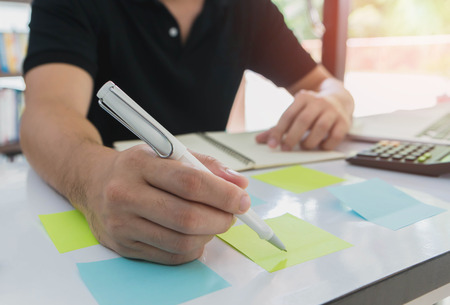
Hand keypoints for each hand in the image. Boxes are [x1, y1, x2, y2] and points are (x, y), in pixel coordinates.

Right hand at [82, 144, 249, 264]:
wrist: (92, 182)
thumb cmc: (136, 167)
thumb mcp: (168, 152)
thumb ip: (206, 165)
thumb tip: (239, 183)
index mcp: (139, 164)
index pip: (189, 182)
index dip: (223, 194)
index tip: (242, 199)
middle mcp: (125, 194)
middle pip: (187, 217)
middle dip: (221, 218)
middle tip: (233, 214)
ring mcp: (122, 224)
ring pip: (181, 241)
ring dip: (209, 235)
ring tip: (215, 222)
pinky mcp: (123, 246)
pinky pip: (171, 256)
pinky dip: (193, 248)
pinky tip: (196, 235)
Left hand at [255, 89, 351, 149]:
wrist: (339, 99)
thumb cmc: (311, 110)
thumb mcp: (295, 113)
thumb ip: (278, 127)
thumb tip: (259, 140)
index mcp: (303, 97)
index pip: (288, 115)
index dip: (278, 131)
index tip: (272, 145)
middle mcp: (319, 102)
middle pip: (303, 121)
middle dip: (292, 138)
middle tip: (286, 149)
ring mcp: (333, 111)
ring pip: (320, 129)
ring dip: (309, 142)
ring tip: (304, 146)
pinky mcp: (344, 122)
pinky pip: (335, 137)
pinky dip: (326, 145)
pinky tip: (320, 146)